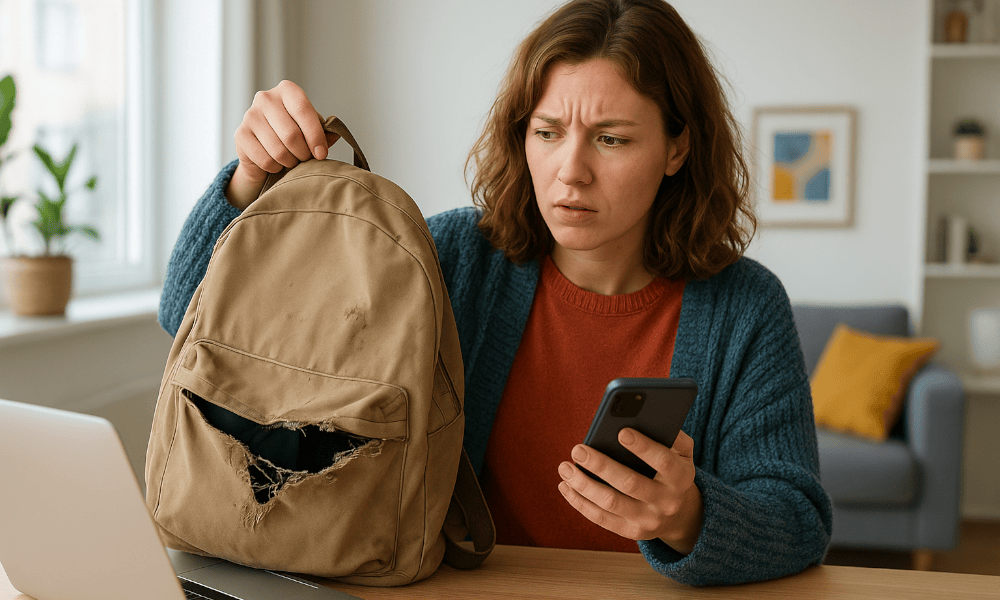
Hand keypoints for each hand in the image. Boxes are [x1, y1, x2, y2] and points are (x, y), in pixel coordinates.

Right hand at [227, 80, 340, 209]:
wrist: (264, 148)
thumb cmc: (293, 135)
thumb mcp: (311, 129)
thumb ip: (325, 131)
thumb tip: (334, 135)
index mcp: (287, 90)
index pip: (304, 110)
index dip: (315, 135)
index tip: (321, 154)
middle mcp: (266, 98)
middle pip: (291, 134)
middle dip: (303, 153)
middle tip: (306, 159)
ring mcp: (250, 115)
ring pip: (278, 150)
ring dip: (290, 162)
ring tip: (292, 160)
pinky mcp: (240, 134)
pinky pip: (265, 160)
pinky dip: (275, 167)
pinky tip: (276, 163)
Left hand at [557, 429, 703, 554]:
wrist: (680, 514)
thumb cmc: (672, 470)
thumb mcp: (682, 452)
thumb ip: (671, 434)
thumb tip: (644, 416)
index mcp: (681, 477)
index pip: (663, 461)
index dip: (643, 447)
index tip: (621, 431)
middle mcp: (667, 502)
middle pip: (630, 484)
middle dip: (601, 466)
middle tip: (578, 450)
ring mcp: (648, 520)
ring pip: (611, 503)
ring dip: (584, 485)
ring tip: (565, 467)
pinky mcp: (631, 531)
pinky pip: (601, 518)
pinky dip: (580, 502)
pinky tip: (565, 485)